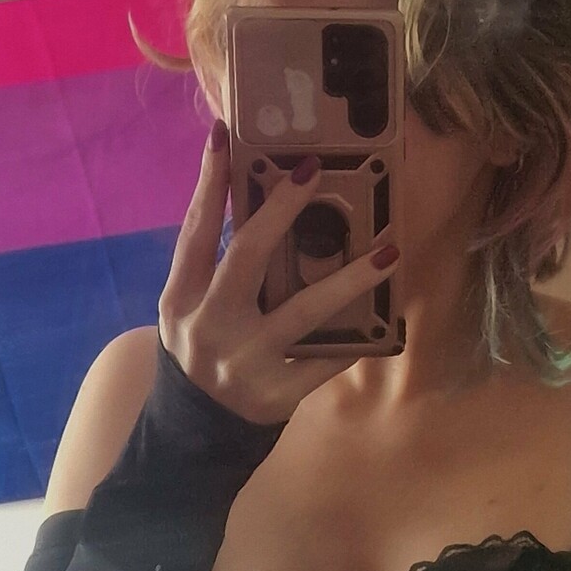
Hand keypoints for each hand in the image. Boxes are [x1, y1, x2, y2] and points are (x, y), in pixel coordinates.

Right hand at [158, 123, 398, 424]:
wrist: (196, 435)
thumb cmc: (204, 352)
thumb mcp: (190, 311)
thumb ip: (215, 267)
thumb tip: (260, 204)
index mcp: (181, 298)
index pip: (194, 231)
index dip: (208, 182)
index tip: (225, 135)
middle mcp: (209, 325)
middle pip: (246, 256)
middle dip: (280, 211)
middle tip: (311, 170)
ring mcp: (245, 360)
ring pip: (304, 310)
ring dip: (351, 277)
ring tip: (390, 249)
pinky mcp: (277, 393)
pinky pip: (326, 359)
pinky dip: (356, 339)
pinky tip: (386, 320)